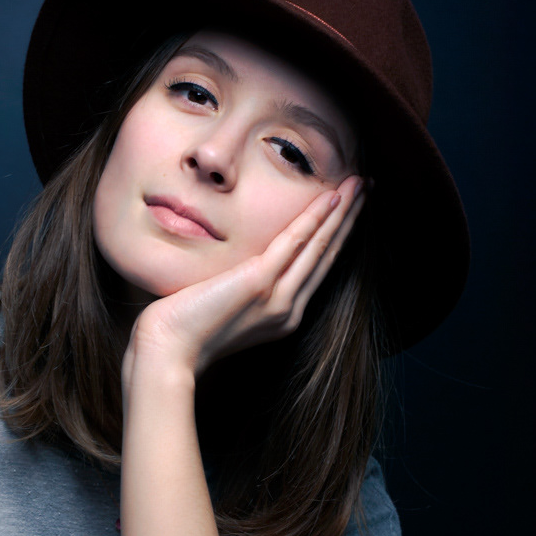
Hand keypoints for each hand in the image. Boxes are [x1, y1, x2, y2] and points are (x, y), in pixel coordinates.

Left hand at [125, 176, 365, 380]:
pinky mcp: (261, 283)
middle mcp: (288, 310)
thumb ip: (240, 286)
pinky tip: (332, 197)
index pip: (317, 269)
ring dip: (342, 212)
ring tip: (360, 185)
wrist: (168, 351)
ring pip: (320, 247)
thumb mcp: (223, 305)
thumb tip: (238, 264)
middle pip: (327, 255)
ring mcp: (278, 298)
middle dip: (349, 219)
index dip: (336, 237)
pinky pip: (296, 243)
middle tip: (367, 188)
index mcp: (282, 316)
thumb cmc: (184, 329)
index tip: (349, 210)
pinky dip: (316, 218)